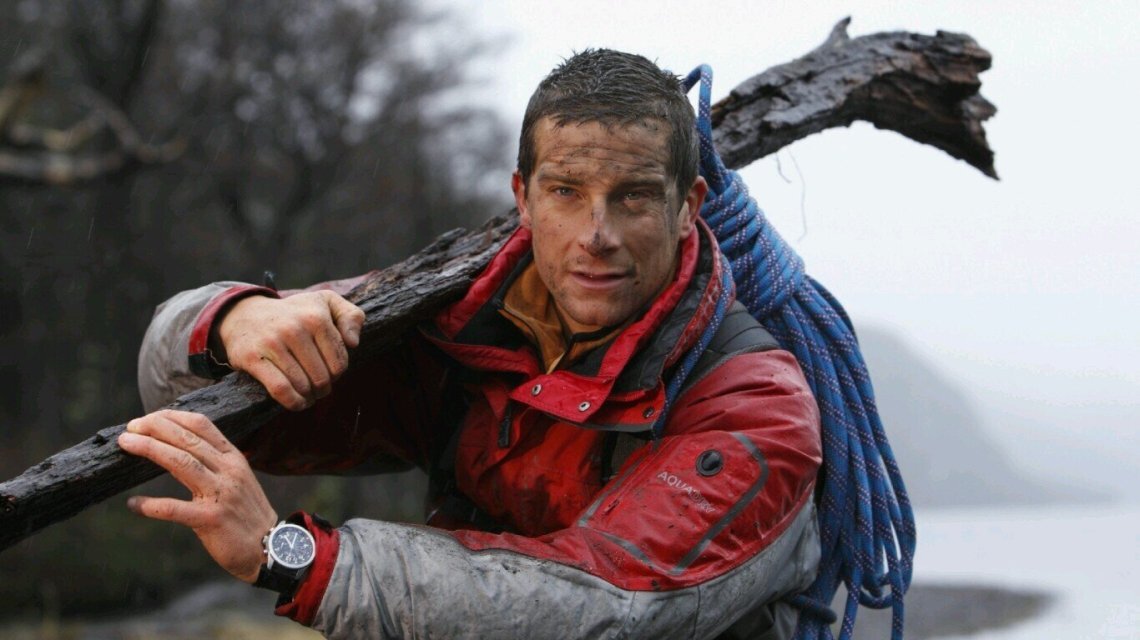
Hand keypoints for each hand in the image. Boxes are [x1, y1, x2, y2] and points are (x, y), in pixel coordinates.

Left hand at [118, 410, 277, 583]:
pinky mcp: (211, 520)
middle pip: (188, 439)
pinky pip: (174, 509)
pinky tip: (134, 504)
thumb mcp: (237, 478)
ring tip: (127, 444)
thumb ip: (214, 462)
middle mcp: (229, 471)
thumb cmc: (246, 513)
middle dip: (155, 428)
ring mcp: (221, 494)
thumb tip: (177, 447)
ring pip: (181, 463)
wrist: (270, 547)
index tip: (147, 418)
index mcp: (234, 458)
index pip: (202, 425)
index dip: (172, 417)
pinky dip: (151, 505)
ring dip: (151, 450)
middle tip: (130, 427)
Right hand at [217, 291, 364, 409]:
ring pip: (303, 385)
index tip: (329, 372)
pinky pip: (280, 389)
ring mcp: (272, 343)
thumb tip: (353, 343)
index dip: (337, 374)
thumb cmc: (294, 313)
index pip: (339, 362)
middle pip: (322, 377)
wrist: (245, 314)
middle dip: (323, 387)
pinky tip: (298, 402)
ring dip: (309, 397)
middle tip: (318, 387)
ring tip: (308, 394)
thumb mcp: (326, 303)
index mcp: (316, 317)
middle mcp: (294, 328)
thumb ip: (351, 316)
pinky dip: (293, 402)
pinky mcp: (252, 358)